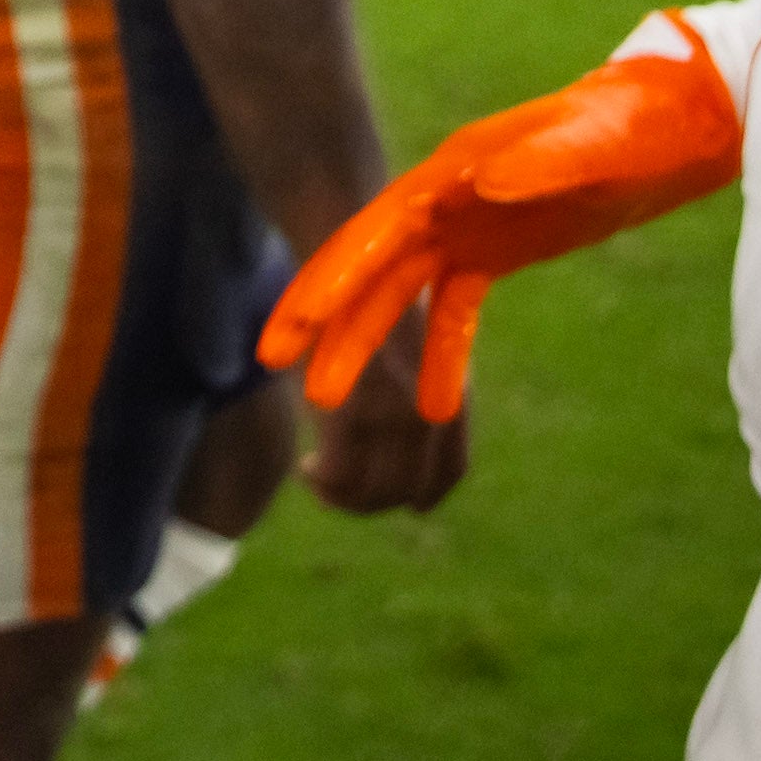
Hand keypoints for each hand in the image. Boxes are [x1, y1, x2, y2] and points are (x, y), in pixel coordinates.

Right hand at [258, 13, 744, 419]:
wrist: (679, 119)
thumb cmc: (636, 122)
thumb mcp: (595, 141)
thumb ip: (540, 161)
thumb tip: (476, 183)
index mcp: (453, 171)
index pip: (378, 231)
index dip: (334, 276)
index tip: (298, 322)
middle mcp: (445, 200)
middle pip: (370, 265)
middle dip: (323, 316)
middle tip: (277, 368)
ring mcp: (468, 227)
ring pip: (400, 293)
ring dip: (366, 343)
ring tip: (330, 407)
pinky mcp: (498, 252)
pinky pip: (455, 311)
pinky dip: (443, 357)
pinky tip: (434, 410)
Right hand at [296, 305, 467, 515]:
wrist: (345, 259)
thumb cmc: (376, 293)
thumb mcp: (421, 342)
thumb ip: (421, 386)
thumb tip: (406, 430)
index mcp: (452, 398)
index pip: (449, 472)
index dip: (422, 496)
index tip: (398, 501)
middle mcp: (428, 416)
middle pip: (406, 491)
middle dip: (371, 501)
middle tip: (337, 489)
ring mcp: (389, 418)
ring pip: (370, 492)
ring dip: (342, 497)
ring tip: (317, 477)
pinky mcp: (348, 413)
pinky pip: (337, 475)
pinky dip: (322, 481)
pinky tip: (307, 467)